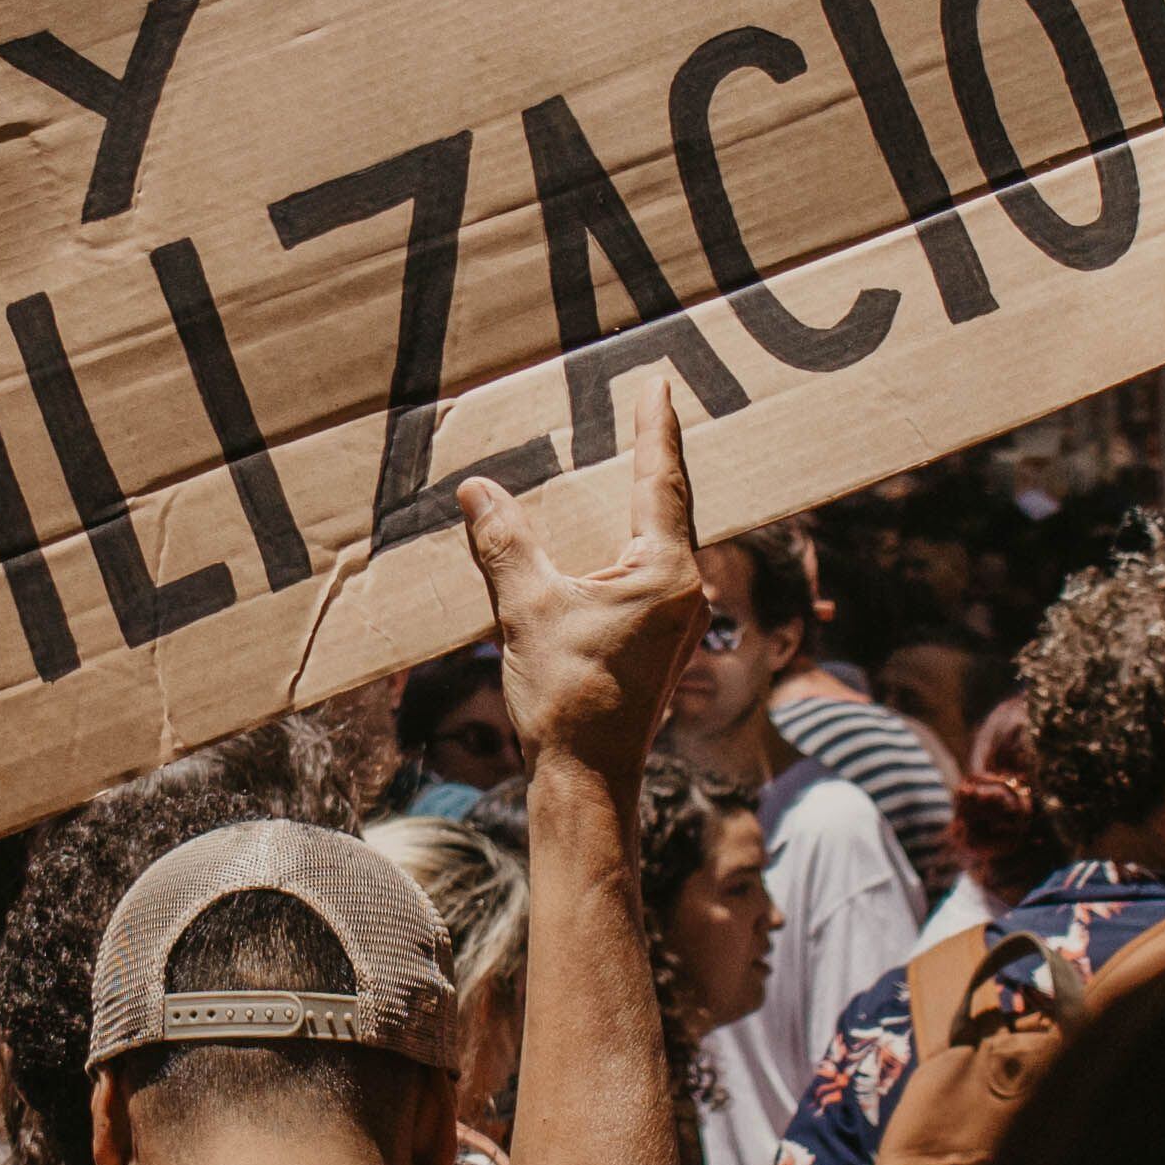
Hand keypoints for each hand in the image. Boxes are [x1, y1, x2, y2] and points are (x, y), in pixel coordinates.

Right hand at [457, 375, 697, 787]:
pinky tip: (614, 539)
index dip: (656, 428)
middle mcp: (687, 591)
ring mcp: (681, 620)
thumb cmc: (568, 699)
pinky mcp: (664, 642)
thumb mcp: (528, 610)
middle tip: (652, 408)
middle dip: (659, 457)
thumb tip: (478, 490)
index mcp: (665, 572)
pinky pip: (656, 570)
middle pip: (674, 506)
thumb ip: (505, 543)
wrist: (589, 781)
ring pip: (668, 541)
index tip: (659, 383)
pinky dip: (638, 540)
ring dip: (650, 501)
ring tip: (635, 462)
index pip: (661, 481)